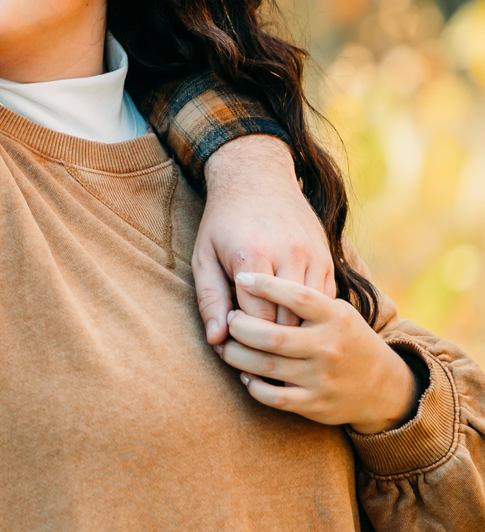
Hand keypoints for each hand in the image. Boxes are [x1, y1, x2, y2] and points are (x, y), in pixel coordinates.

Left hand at [193, 135, 334, 343]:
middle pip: (287, 320)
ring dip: (294, 332)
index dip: (245, 338)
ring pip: (310, 314)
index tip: (235, 345)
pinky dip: (310, 316)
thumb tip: (217, 340)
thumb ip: (210, 299)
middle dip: (270, 342)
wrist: (257, 177)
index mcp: (253, 256)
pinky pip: (325, 300)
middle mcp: (288, 254)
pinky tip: (294, 321)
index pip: (256, 317)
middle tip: (256, 353)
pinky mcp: (327, 256)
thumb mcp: (204, 257)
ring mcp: (313, 255)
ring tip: (275, 343)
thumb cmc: (223, 222)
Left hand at [218, 271, 419, 430]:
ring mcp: (322, 377)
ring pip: (265, 366)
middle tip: (229, 319)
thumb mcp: (338, 312)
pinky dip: (252, 385)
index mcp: (336, 316)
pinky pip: (272, 396)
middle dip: (240, 326)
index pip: (298, 296)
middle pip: (272, 336)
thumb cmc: (347, 338)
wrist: (383, 386)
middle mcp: (329, 346)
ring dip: (236, 356)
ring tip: (224, 346)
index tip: (241, 278)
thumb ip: (307, 300)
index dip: (266, 286)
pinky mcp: (315, 404)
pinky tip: (245, 374)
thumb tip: (262, 286)